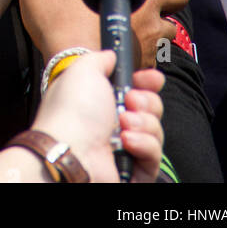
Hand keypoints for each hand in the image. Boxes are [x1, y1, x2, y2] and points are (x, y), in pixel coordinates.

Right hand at [19, 0, 189, 69]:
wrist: (63, 69)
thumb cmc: (61, 24)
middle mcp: (151, 26)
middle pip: (171, 20)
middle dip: (160, 16)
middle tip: (138, 10)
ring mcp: (145, 54)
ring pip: (157, 44)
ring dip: (145, 39)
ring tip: (121, 34)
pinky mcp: (134, 75)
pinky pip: (142, 65)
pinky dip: (132, 60)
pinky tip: (111, 53)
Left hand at [34, 51, 163, 183]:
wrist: (71, 151)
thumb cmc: (73, 112)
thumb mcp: (84, 70)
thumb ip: (101, 59)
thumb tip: (111, 56)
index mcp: (102, 101)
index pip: (136, 89)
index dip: (147, 83)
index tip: (152, 79)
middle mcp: (113, 124)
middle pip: (151, 107)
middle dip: (146, 101)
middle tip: (130, 101)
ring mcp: (124, 148)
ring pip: (155, 130)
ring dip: (143, 123)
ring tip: (123, 125)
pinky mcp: (134, 171)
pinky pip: (154, 155)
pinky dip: (144, 145)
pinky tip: (127, 143)